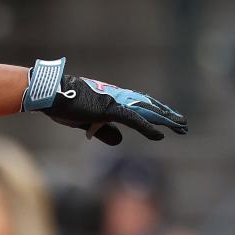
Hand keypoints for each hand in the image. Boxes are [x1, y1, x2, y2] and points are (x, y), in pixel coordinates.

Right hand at [22, 57, 186, 145]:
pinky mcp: (110, 109)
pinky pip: (134, 120)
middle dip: (167, 116)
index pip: (139, 107)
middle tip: (183, 124)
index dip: (155, 114)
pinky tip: (162, 134)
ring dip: (165, 120)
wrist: (50, 94)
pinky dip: (149, 128)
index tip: (168, 119)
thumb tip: (120, 140)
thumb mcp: (86, 122)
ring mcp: (115, 102)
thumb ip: (104, 131)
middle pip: (148, 107)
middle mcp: (118, 98)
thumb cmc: (63, 105)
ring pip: (147, 112)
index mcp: (112, 100)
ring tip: (182, 126)